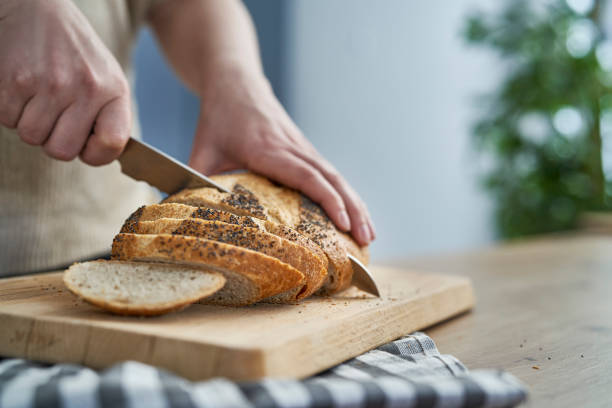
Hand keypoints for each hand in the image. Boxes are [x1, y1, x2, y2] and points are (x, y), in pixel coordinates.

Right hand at [0, 0, 130, 164]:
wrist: (36, 11)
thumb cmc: (75, 54)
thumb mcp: (106, 79)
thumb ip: (108, 117)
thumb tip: (101, 154)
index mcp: (113, 90)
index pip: (112, 144)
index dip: (96, 154)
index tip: (87, 144)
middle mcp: (84, 88)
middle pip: (62, 151)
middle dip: (55, 140)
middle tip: (56, 116)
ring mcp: (49, 85)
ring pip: (31, 137)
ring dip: (30, 122)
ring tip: (39, 96)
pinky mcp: (14, 81)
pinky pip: (7, 120)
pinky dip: (10, 109)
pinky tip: (22, 87)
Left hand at [188, 62, 375, 245]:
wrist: (236, 84)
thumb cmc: (218, 119)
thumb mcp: (202, 150)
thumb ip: (194, 182)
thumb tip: (182, 216)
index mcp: (268, 149)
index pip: (306, 175)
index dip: (327, 199)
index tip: (342, 223)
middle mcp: (292, 147)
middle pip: (332, 178)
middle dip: (353, 209)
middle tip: (366, 239)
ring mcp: (303, 147)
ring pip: (337, 176)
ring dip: (356, 204)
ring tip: (369, 234)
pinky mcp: (305, 149)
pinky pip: (331, 173)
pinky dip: (347, 194)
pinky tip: (355, 213)